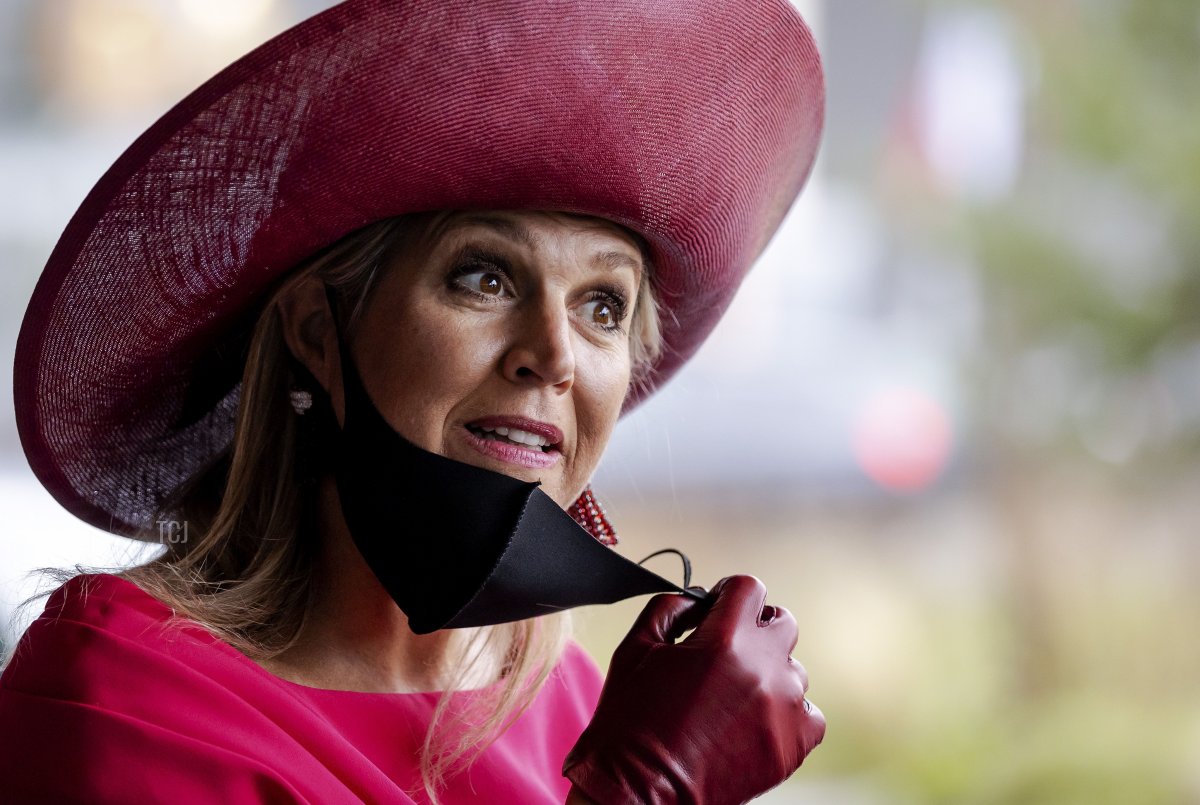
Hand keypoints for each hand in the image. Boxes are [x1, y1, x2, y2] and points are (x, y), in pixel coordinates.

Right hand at [563, 575, 824, 804]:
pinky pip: (808, 714)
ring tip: (732, 698)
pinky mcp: (793, 745)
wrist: (638, 792)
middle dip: (756, 629)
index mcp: (725, 639)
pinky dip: (786, 714)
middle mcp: (763, 668)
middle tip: (728, 651)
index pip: (750, 587)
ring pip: (793, 671)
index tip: (718, 610)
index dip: (730, 594)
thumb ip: (671, 608)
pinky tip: (754, 722)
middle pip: (782, 623)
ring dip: (768, 674)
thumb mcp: (636, 647)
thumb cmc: (630, 721)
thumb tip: (698, 599)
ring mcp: (784, 708)